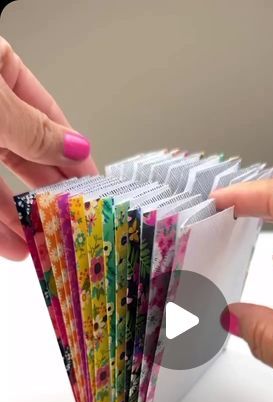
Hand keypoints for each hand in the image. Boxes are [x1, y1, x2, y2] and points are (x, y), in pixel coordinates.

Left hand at [0, 37, 97, 260]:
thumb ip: (33, 129)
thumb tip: (75, 148)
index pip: (48, 118)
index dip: (74, 154)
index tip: (96, 184)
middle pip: (27, 155)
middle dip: (51, 192)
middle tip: (76, 220)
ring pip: (0, 182)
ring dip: (23, 218)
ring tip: (46, 243)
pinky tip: (13, 243)